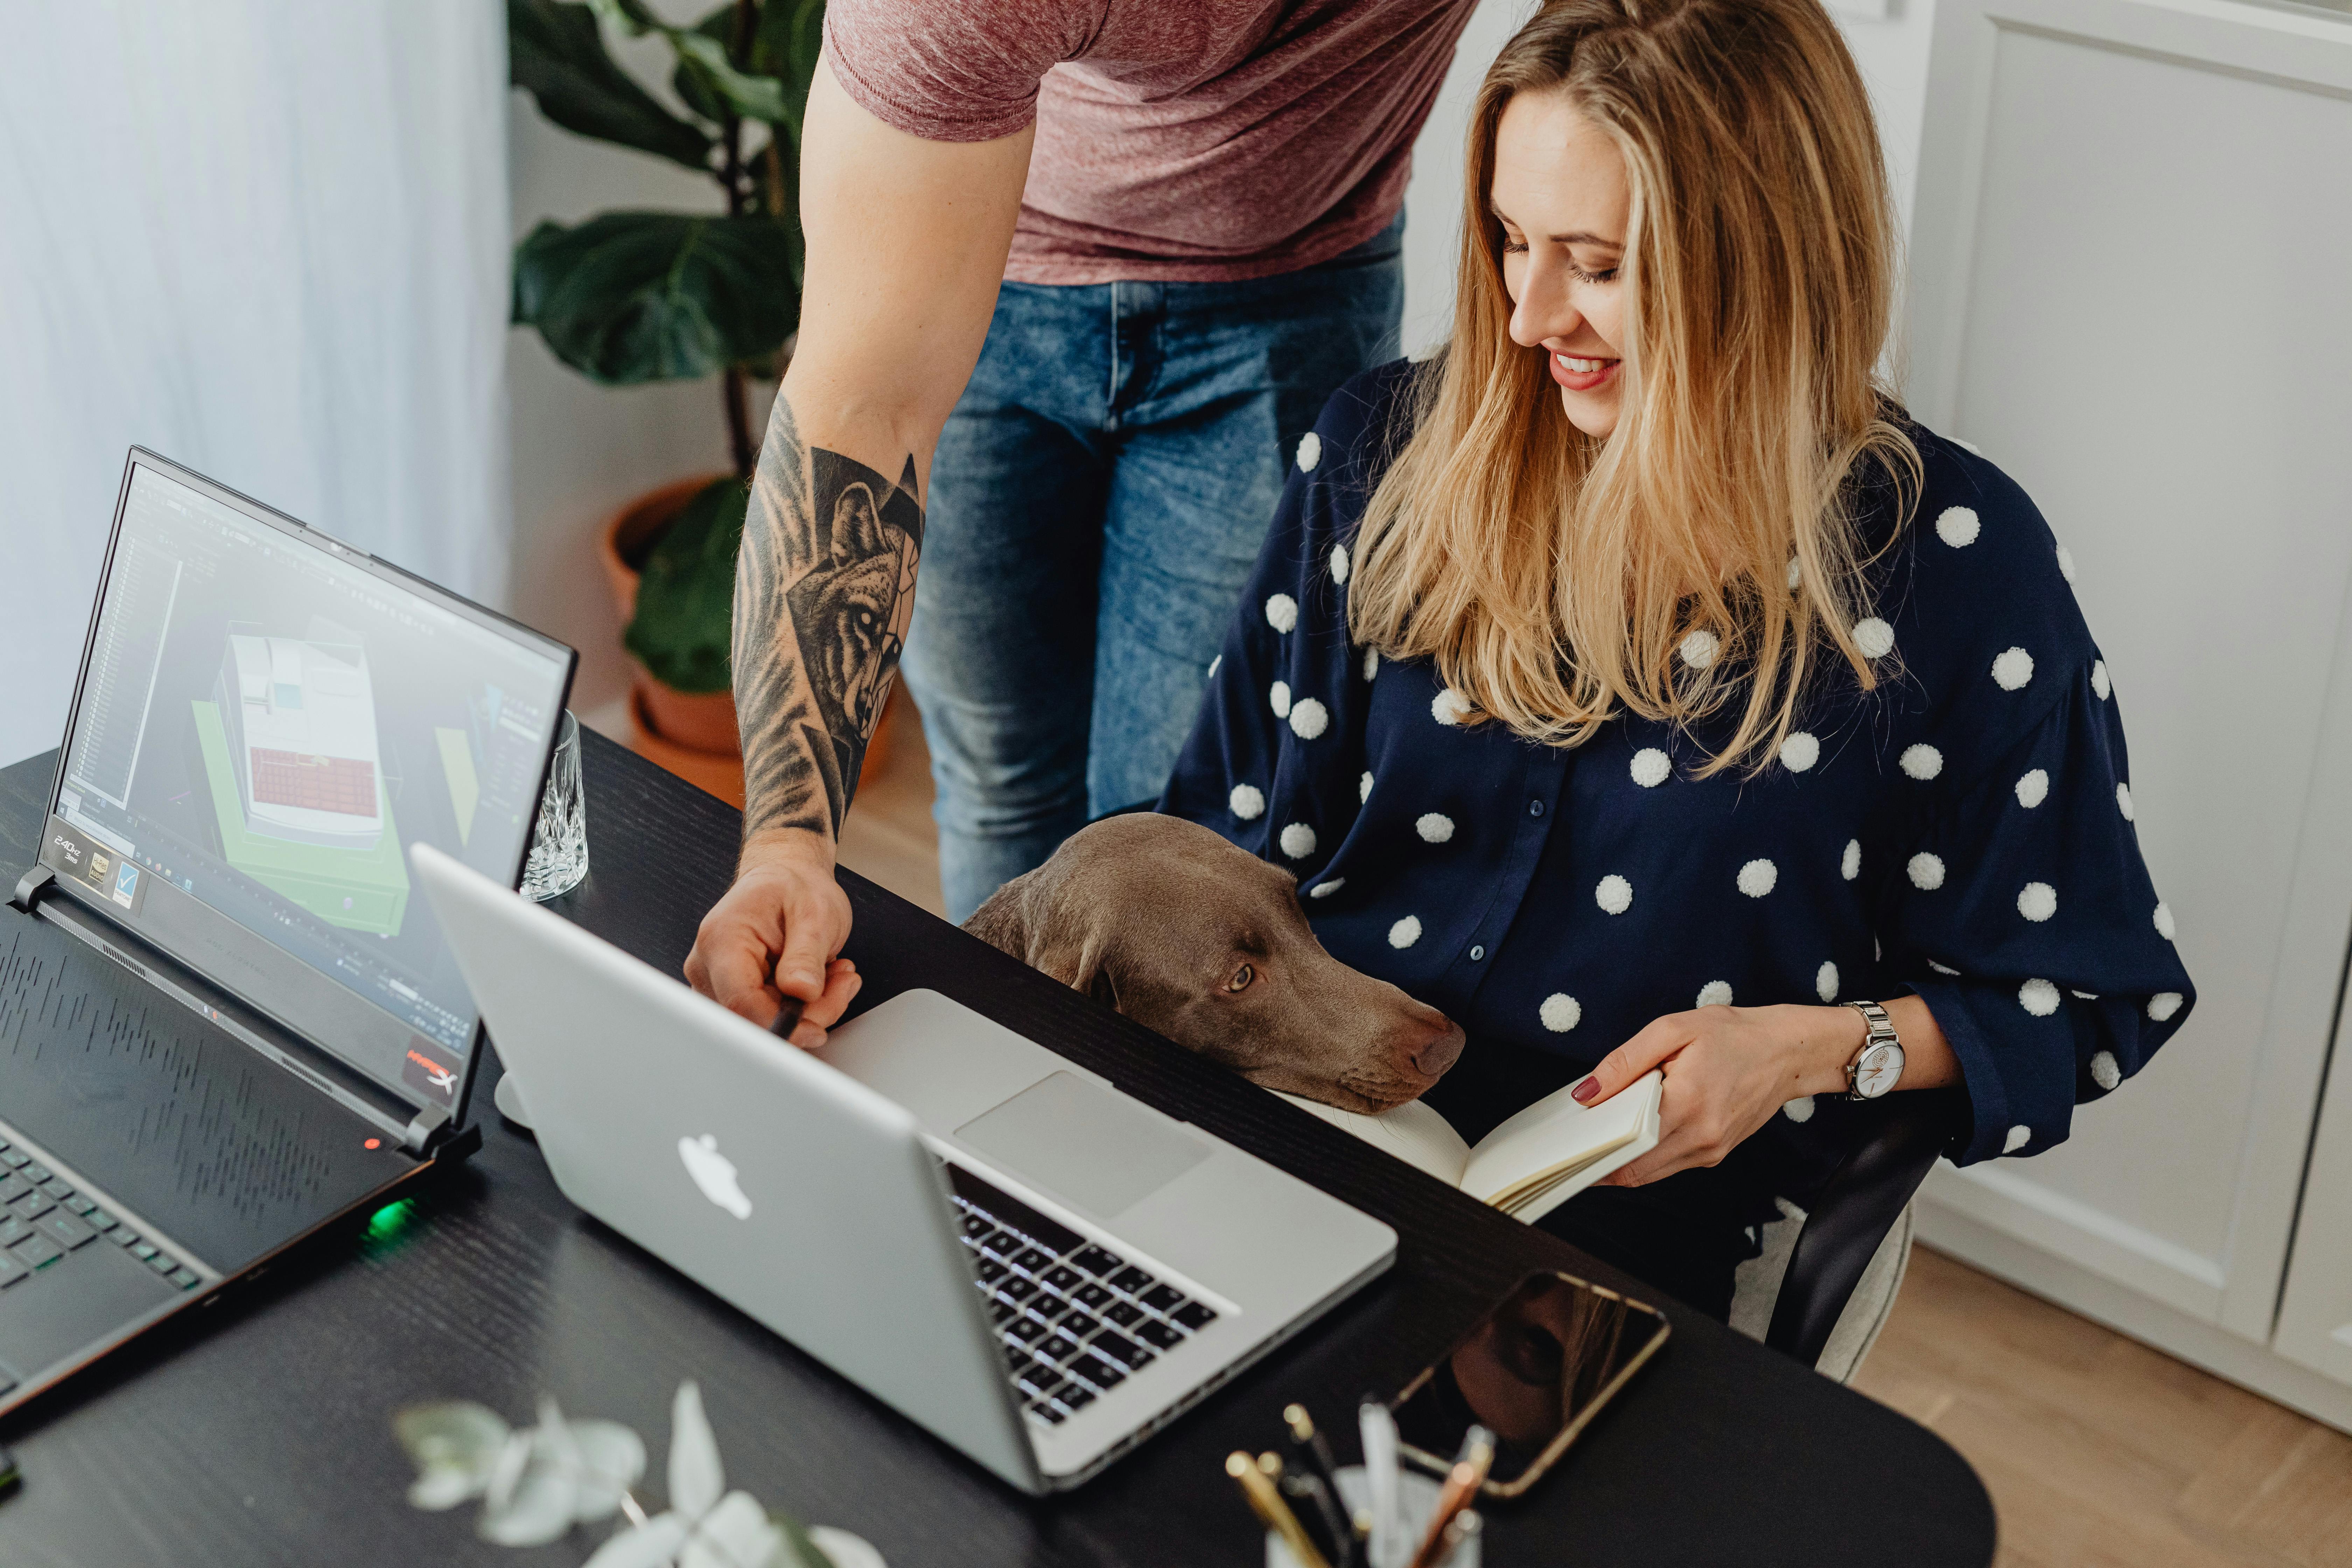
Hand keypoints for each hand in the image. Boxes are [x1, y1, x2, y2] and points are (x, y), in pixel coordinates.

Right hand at [684, 829, 862, 1047]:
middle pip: (753, 1019)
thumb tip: (802, 993)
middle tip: (843, 983)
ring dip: (809, 1010)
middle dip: (806, 1014)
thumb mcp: (814, 913)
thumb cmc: (794, 888)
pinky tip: (817, 982)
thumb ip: (806, 954)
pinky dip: (800, 1009)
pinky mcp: (732, 994)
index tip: (816, 1028)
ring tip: (833, 974)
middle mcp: (709, 965)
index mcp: (723, 939)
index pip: (740, 1002)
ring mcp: (717, 983)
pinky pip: (767, 1018)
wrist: (785, 879)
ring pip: (763, 1024)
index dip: (779, 1024)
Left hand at [1574, 1004, 1862, 1186]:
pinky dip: (1647, 1154)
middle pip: (1635, 1170)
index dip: (1593, 1153)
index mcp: (1688, 1106)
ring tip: (1599, 1134)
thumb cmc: (1732, 1035)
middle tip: (1575, 1144)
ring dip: (1623, 1160)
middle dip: (1601, 1161)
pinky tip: (1633, 1130)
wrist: (1787, 1051)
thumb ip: (1625, 1062)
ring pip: (1651, 1172)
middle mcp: (1701, 1138)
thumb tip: (1586, 1092)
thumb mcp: (1673, 1030)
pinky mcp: (1716, 1152)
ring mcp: (1711, 1151)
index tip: (1567, 1149)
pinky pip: (1670, 1164)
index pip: (1627, 1148)